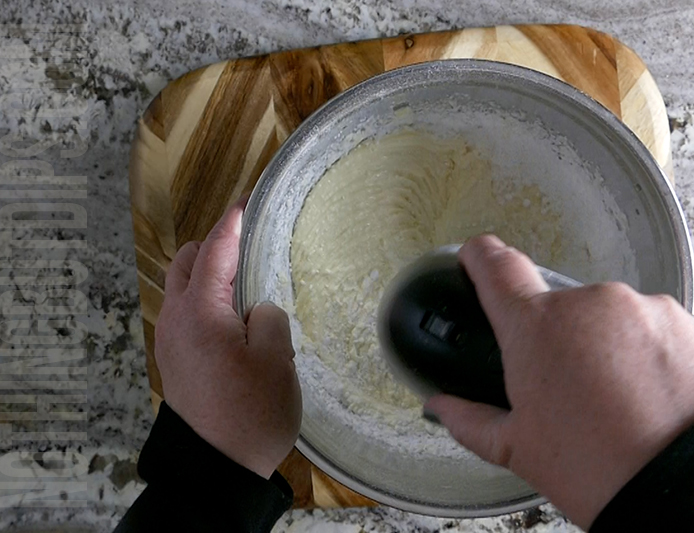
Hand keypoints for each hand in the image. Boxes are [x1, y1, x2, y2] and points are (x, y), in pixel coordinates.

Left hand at [154, 198, 301, 479]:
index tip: (246, 202)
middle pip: (187, 263)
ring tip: (245, 282)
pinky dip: (205, 300)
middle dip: (214, 246)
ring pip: (183, 289)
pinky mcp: (176, 362)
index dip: (231, 223)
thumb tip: (256, 310)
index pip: (214, 251)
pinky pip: (186, 314)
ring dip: (208, 275)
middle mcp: (176, 320)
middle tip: (250, 246)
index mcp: (200, 312)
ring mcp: (171, 342)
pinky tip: (233, 316)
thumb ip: (268, 318)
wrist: (217, 468)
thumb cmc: (250, 412)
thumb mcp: (276, 358)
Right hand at [425, 235, 693, 528]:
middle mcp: (592, 304)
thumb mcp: (521, 450)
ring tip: (624, 407)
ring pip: (615, 324)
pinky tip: (660, 403)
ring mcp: (648, 309)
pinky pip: (663, 336)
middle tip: (572, 393)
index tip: (478, 260)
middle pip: (563, 309)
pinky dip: (657, 362)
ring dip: (613, 353)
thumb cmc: (603, 469)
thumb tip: (442, 407)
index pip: (496, 266)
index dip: (481, 259)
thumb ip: (471, 419)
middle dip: (562, 342)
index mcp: (538, 327)